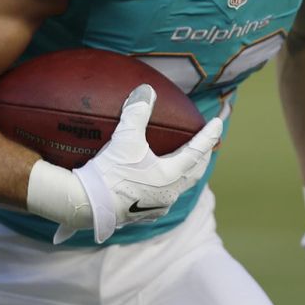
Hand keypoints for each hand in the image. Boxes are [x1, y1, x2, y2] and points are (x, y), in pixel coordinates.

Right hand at [52, 84, 222, 243]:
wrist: (86, 205)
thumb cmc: (110, 171)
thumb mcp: (125, 138)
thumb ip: (137, 112)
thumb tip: (146, 90)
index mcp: (171, 175)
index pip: (197, 151)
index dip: (208, 136)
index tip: (218, 123)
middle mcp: (169, 193)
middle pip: (193, 173)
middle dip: (202, 157)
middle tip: (207, 145)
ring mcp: (156, 207)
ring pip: (179, 188)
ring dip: (185, 174)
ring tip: (186, 164)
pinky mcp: (141, 215)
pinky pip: (162, 198)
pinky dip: (167, 186)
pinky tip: (158, 185)